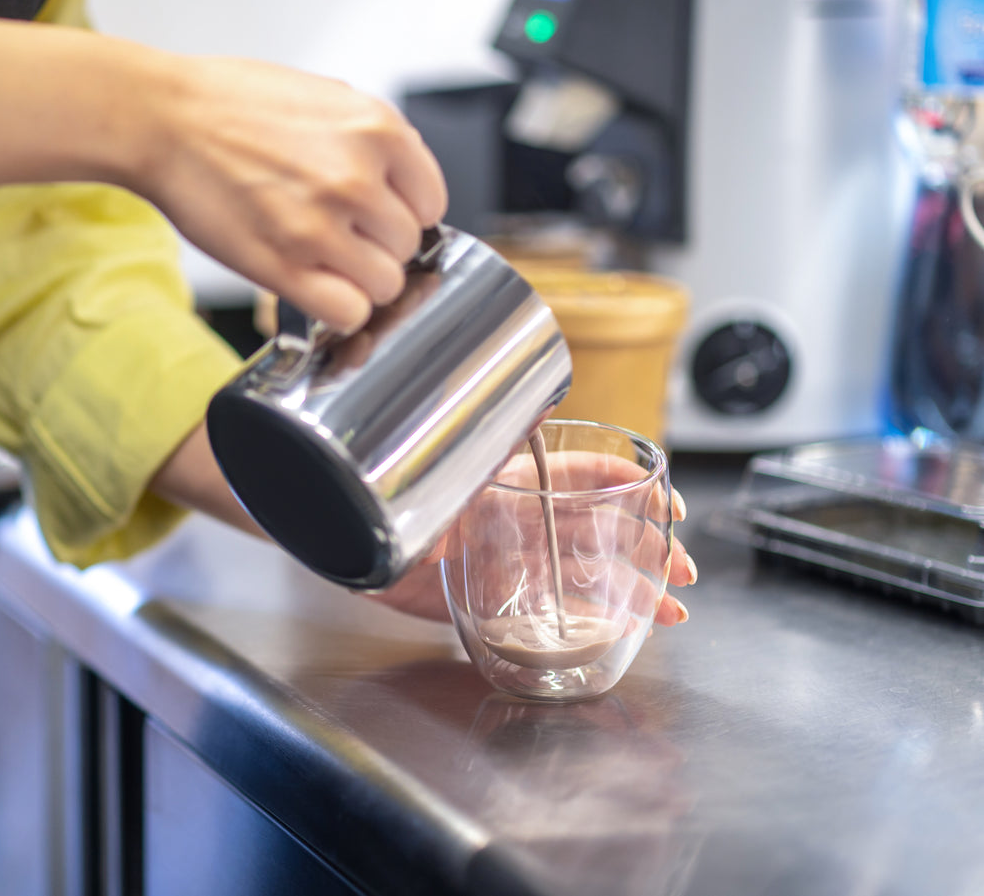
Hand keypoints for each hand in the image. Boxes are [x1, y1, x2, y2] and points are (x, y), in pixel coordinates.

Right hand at [137, 56, 448, 332]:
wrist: (164, 120)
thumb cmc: (231, 105)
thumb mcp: (324, 96)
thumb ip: (372, 141)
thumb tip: (403, 185)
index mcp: (377, 129)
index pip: (432, 202)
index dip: (404, 214)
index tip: (380, 219)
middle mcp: (357, 178)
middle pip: (407, 247)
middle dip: (376, 247)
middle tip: (339, 236)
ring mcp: (322, 227)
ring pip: (384, 286)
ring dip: (357, 282)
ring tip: (323, 262)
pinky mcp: (285, 267)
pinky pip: (347, 312)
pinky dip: (336, 309)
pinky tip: (314, 288)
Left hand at [367, 454, 694, 626]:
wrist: (352, 540)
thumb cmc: (394, 493)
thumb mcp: (449, 464)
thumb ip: (493, 439)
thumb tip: (540, 400)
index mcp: (519, 481)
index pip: (591, 476)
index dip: (634, 486)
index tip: (669, 503)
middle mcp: (526, 521)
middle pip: (605, 532)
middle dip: (651, 549)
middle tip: (683, 571)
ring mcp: (516, 563)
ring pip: (590, 578)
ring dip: (636, 592)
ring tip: (673, 614)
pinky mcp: (498, 602)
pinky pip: (555, 615)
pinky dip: (594, 625)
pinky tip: (626, 635)